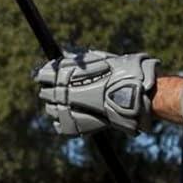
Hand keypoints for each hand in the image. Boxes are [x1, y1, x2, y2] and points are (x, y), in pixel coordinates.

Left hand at [35, 49, 158, 137]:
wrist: (137, 97)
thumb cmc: (124, 74)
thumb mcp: (102, 59)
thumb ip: (80, 59)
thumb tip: (65, 54)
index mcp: (68, 75)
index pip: (45, 74)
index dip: (45, 74)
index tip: (44, 75)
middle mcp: (65, 93)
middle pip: (46, 93)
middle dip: (49, 91)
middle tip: (54, 90)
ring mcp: (69, 112)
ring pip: (51, 109)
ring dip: (55, 106)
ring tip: (66, 104)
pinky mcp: (74, 127)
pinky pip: (59, 125)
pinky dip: (62, 121)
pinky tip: (71, 115)